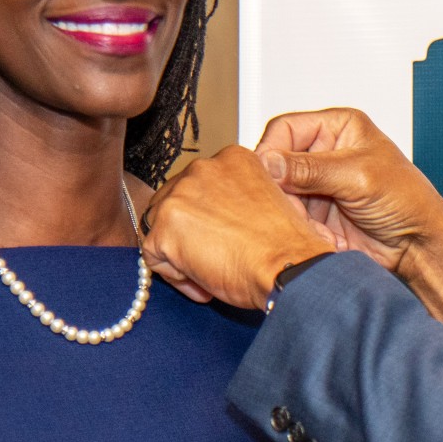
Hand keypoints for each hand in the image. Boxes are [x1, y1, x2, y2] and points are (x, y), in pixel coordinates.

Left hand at [141, 145, 337, 309]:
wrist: (288, 268)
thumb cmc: (287, 246)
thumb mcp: (270, 204)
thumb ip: (239, 200)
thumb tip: (221, 218)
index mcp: (231, 159)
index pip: (199, 187)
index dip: (207, 219)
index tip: (222, 238)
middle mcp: (202, 168)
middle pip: (174, 204)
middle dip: (189, 235)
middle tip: (215, 258)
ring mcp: (180, 195)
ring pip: (160, 229)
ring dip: (180, 255)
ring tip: (211, 272)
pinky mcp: (164, 226)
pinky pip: (154, 257)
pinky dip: (176, 276)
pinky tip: (205, 282)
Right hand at [256, 108, 442, 324]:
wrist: (418, 245)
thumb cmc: (407, 200)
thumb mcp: (358, 177)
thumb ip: (310, 169)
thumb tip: (268, 162)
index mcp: (338, 127)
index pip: (285, 128)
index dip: (271, 150)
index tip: (266, 175)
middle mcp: (324, 152)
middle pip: (276, 163)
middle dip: (281, 188)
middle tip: (291, 206)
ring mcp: (317, 184)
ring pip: (279, 194)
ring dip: (291, 212)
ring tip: (313, 226)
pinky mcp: (315, 212)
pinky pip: (290, 217)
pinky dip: (300, 228)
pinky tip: (322, 236)